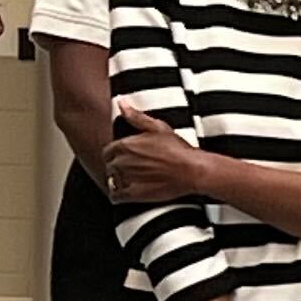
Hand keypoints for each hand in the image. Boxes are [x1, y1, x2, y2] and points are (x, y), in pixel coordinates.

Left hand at [98, 100, 218, 203]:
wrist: (192, 171)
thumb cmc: (178, 150)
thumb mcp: (158, 127)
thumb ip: (136, 116)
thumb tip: (121, 103)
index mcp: (125, 145)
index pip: (108, 151)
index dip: (117, 155)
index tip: (127, 158)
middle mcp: (122, 162)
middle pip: (110, 167)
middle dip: (119, 168)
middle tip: (134, 169)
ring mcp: (126, 179)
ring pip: (112, 181)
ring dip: (120, 181)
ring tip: (135, 180)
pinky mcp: (133, 194)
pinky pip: (116, 197)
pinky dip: (119, 196)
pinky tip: (130, 193)